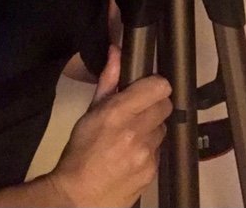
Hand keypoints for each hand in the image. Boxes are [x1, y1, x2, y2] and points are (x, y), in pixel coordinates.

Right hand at [48, 45, 171, 207]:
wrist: (81, 195)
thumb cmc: (80, 150)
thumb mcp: (89, 112)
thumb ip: (108, 81)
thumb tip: (116, 52)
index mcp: (118, 113)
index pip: (158, 88)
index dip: (155, 84)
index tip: (148, 86)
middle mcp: (136, 132)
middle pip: (165, 106)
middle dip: (155, 105)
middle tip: (139, 110)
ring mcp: (147, 154)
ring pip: (163, 129)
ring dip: (151, 128)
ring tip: (132, 135)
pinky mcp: (153, 171)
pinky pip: (159, 151)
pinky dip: (149, 148)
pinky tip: (132, 153)